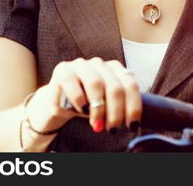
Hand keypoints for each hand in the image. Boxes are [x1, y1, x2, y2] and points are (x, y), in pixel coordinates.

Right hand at [27, 57, 141, 133]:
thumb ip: (120, 108)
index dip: (133, 106)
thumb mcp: (106, 106)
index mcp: (115, 69)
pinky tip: (81, 110)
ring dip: (98, 108)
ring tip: (97, 124)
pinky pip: (73, 84)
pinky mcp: (63, 70)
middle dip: (116, 112)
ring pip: (96, 83)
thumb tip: (133, 122)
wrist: (59, 103)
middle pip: (115, 87)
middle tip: (112, 129)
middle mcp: (99, 64)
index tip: (132, 125)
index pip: (130, 84)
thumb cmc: (87, 104)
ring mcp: (80, 65)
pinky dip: (79, 100)